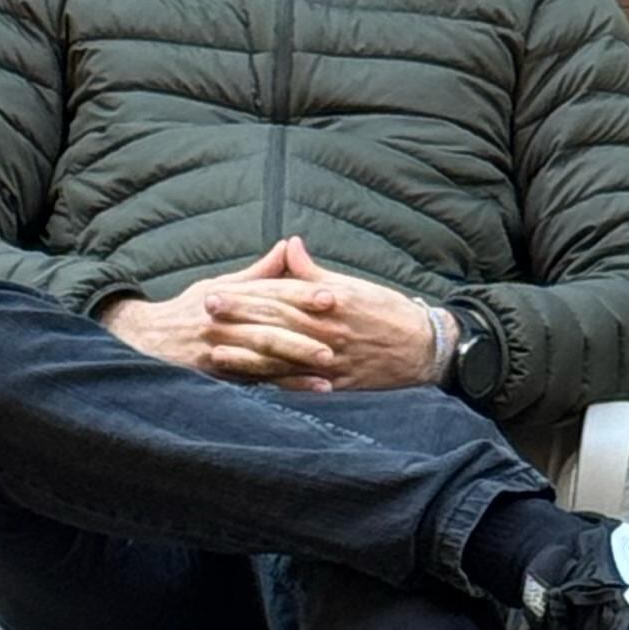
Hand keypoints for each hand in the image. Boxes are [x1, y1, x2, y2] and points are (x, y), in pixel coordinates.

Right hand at [104, 259, 334, 381]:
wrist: (144, 341)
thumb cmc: (188, 310)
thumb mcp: (218, 284)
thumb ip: (258, 273)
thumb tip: (289, 246)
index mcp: (227, 295)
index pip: (269, 293)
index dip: (300, 293)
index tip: (331, 295)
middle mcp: (222, 321)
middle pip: (268, 324)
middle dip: (303, 329)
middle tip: (337, 333)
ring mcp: (218, 350)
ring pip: (262, 354)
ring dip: (297, 360)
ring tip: (328, 364)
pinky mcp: (218, 376)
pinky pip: (257, 380)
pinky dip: (287, 384)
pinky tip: (313, 388)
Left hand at [198, 235, 446, 394]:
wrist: (423, 348)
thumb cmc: (387, 312)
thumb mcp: (353, 285)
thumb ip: (315, 272)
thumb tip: (290, 246)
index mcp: (329, 300)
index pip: (279, 295)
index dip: (245, 293)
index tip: (215, 290)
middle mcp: (326, 329)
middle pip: (274, 321)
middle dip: (238, 317)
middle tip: (204, 311)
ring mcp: (330, 358)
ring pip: (282, 355)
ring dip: (247, 352)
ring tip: (217, 350)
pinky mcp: (336, 383)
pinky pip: (300, 383)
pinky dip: (273, 382)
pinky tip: (252, 383)